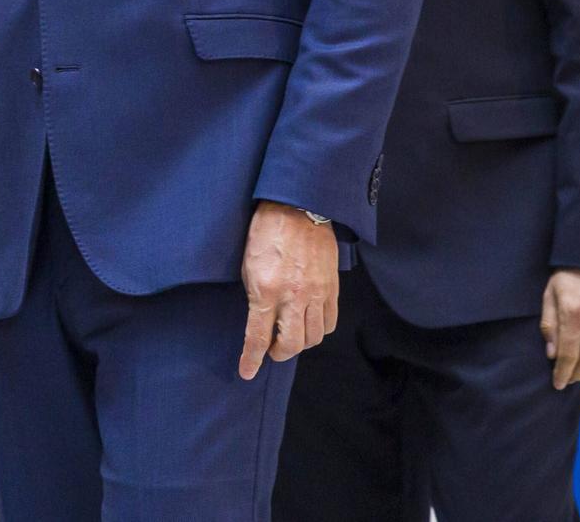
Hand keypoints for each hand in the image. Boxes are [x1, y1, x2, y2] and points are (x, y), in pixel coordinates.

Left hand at [238, 202, 338, 380]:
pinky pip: (330, 322)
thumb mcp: (248, 264)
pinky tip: (309, 322)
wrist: (298, 206)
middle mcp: (293, 296)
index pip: (259, 337)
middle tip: (272, 350)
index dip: (252, 359)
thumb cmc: (266, 231)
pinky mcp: (332, 287)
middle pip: (292, 345)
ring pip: (313, 337)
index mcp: (266, 290)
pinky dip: (319, 330)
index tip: (247, 372)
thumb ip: (255, 295)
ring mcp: (316, 292)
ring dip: (300, 343)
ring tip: (290, 335)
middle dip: (278, 354)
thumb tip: (259, 319)